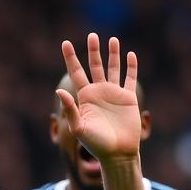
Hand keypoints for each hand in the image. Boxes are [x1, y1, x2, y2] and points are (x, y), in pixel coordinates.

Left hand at [57, 33, 141, 163]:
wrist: (117, 153)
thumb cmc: (96, 144)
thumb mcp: (79, 128)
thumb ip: (70, 110)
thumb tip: (59, 91)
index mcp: (85, 97)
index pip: (76, 73)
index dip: (71, 58)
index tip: (65, 43)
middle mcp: (99, 92)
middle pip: (95, 66)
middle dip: (93, 51)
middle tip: (92, 35)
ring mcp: (114, 94)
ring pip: (113, 68)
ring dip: (113, 54)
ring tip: (112, 39)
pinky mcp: (128, 98)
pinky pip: (129, 78)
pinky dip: (131, 66)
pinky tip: (130, 54)